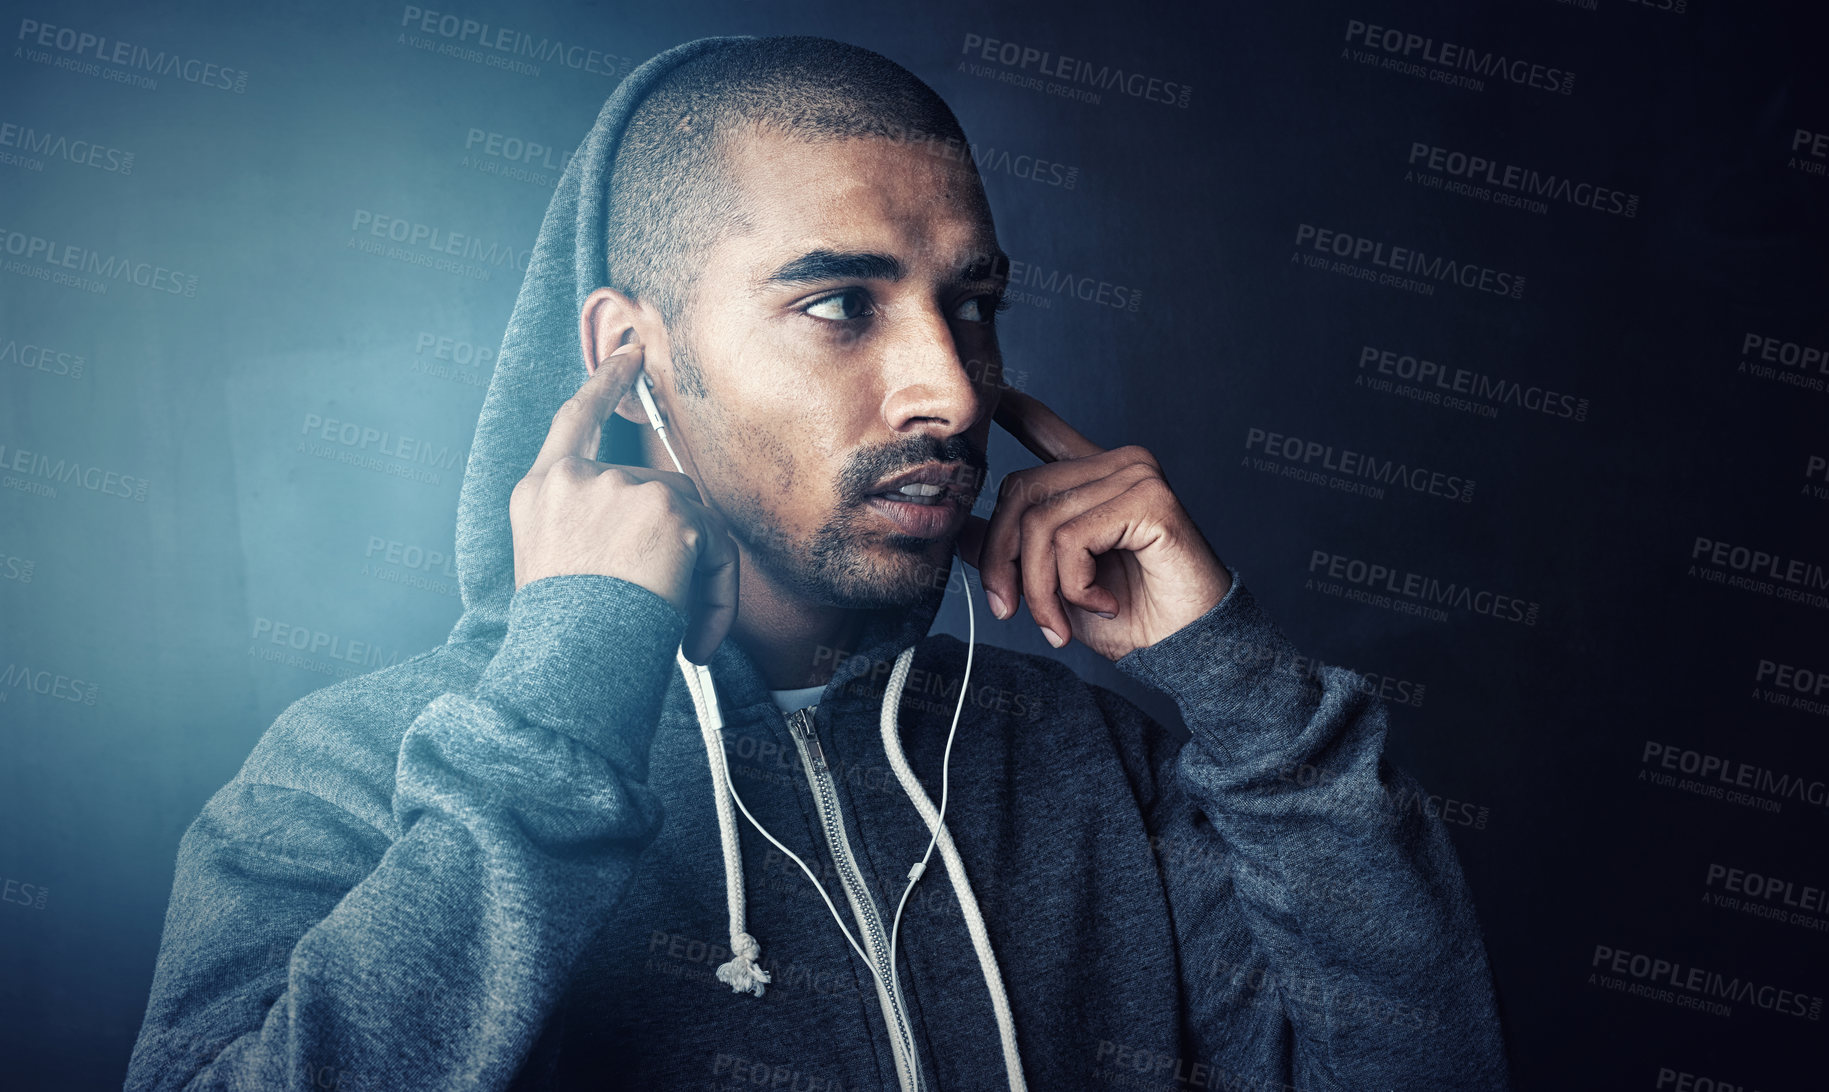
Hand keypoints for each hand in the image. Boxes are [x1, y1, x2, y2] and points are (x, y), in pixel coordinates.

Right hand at [509, 343, 739, 663]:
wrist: (570, 666)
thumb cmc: (564, 639)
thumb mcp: (552, 568)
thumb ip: (590, 528)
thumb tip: (658, 525)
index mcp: (540, 493)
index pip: (574, 419)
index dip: (604, 382)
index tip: (629, 351)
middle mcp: (577, 480)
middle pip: (658, 489)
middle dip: (676, 546)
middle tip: (665, 609)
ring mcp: (622, 489)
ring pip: (692, 517)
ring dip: (698, 574)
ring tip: (676, 631)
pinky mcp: (666, 510)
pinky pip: (717, 547)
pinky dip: (718, 594)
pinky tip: (696, 639)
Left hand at [957, 388, 1231, 660]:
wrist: (1184, 649)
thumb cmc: (1131, 618)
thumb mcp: (1053, 587)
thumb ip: (1012, 552)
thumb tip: (961, 532)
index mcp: (1094, 478)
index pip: (1045, 430)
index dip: (1014, 411)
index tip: (991, 393)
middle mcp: (1116, 464)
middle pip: (1019, 491)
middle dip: (1002, 562)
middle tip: (1009, 610)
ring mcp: (1135, 475)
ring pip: (1041, 523)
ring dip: (1040, 588)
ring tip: (1061, 623)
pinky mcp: (1149, 499)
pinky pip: (1072, 538)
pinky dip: (1073, 586)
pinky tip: (1103, 603)